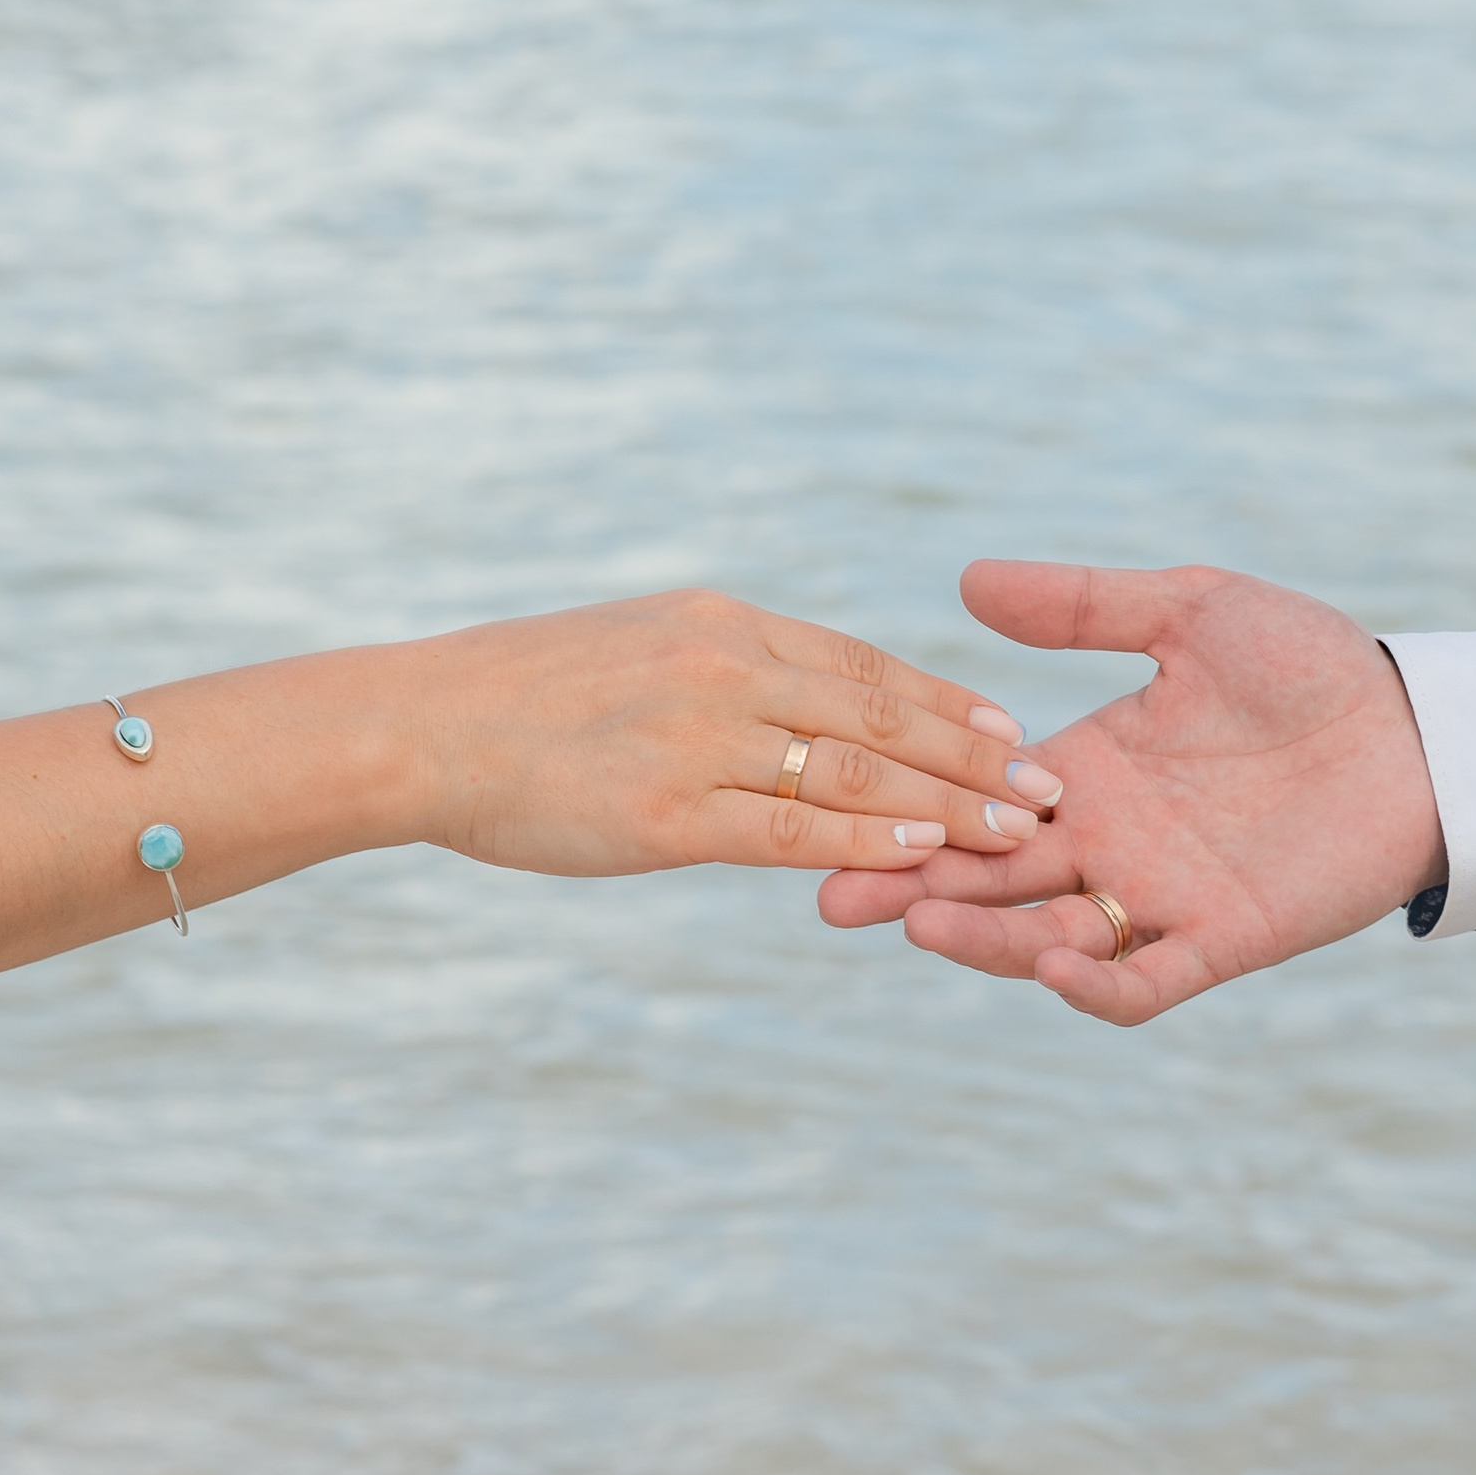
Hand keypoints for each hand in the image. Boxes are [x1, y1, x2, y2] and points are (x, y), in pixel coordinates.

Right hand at [415, 589, 1053, 880]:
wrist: (425, 725)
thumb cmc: (523, 697)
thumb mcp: (640, 648)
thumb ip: (722, 673)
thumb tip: (790, 704)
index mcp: (721, 623)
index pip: (860, 662)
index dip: (944, 699)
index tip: (1009, 727)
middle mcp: (723, 668)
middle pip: (880, 712)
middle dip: (975, 754)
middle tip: (1050, 785)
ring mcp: (697, 739)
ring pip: (854, 770)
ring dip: (948, 801)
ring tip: (1019, 829)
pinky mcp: (667, 814)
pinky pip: (790, 827)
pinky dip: (867, 838)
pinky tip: (925, 851)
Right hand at [814, 561, 1446, 1022]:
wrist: (1421, 728)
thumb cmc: (1311, 665)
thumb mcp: (1188, 611)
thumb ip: (1084, 605)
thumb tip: (969, 578)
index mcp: (1088, 769)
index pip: (975, 800)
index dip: (910, 810)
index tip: (835, 807)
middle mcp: (1109, 842)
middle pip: (987, 880)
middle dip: (909, 888)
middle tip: (831, 895)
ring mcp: (1160, 897)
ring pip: (1045, 937)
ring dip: (982, 940)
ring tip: (919, 923)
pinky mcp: (1222, 939)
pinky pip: (1143, 982)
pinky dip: (1094, 984)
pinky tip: (1049, 962)